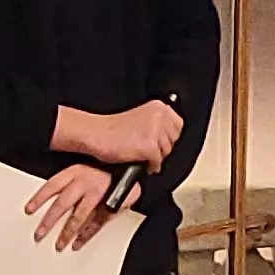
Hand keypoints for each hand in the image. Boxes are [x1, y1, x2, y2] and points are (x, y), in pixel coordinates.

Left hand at [27, 164, 137, 250]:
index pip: (51, 186)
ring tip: (59, 244)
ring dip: (67, 232)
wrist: (130, 167)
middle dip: (49, 221)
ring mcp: (97, 194)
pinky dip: (86, 235)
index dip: (39, 199)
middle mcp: (84, 183)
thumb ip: (70, 180)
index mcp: (75, 172)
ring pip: (78, 216)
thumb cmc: (105, 167)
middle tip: (39, 234)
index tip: (29, 210)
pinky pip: (96, 223)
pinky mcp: (109, 205)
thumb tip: (51, 193)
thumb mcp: (84, 166)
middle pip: (62, 204)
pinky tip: (78, 243)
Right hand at [58, 99, 180, 170]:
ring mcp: (155, 132)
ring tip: (144, 157)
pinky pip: (158, 162)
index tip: (160, 142)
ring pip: (166, 152)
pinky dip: (151, 166)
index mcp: (158, 107)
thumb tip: (169, 137)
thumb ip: (157, 122)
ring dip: (156, 158)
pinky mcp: (149, 147)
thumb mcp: (140, 116)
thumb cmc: (113, 128)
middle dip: (162, 148)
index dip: (169, 137)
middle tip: (149, 151)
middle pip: (173, 140)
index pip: (178, 125)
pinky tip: (142, 164)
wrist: (96, 134)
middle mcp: (159, 117)